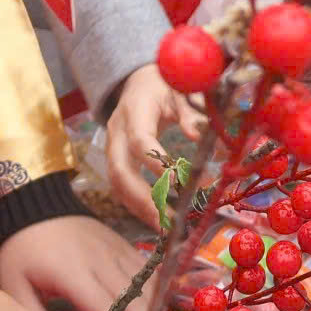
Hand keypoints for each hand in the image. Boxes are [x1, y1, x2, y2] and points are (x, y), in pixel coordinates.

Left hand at [0, 214, 158, 310]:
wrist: (34, 203)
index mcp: (72, 273)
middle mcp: (100, 262)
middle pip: (132, 302)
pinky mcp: (122, 245)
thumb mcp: (15, 284)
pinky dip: (157, 292)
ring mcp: (115, 251)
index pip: (104, 308)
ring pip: (145, 287)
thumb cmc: (23, 249)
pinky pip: (146, 271)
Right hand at [102, 63, 204, 216]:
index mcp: (134, 111)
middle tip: (168, 220)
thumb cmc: (163, 84)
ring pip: (117, 183)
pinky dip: (136, 205)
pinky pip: (120, 187)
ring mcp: (113, 147)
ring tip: (164, 228)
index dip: (155, 163)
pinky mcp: (116, 159)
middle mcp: (117, 131)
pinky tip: (156, 220)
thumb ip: (188, 111)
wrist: (138, 82)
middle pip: (120, 170)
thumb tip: (197, 136)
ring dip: (139, 208)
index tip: (179, 183)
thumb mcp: (179, 89)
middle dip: (142, 198)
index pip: (139, 140)